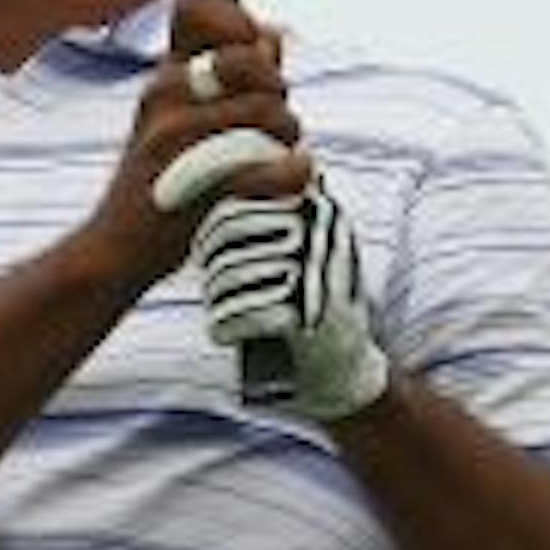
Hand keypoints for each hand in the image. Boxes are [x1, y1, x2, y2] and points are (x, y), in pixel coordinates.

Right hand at [75, 0, 311, 296]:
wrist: (117, 248)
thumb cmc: (160, 181)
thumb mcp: (179, 117)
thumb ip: (228, 74)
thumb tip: (274, 33)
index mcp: (162, 75)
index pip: (194, 7)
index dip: (237, 20)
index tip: (255, 50)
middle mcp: (164, 95)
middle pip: (251, 60)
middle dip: (277, 88)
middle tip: (275, 122)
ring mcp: (176, 138)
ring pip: (269, 113)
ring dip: (287, 138)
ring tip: (277, 158)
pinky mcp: (197, 183)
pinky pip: (273, 164)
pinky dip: (292, 173)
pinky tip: (292, 177)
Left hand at [192, 182, 390, 422]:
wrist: (347, 370)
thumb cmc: (315, 304)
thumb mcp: (310, 247)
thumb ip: (280, 214)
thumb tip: (220, 178)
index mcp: (319, 209)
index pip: (243, 202)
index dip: (212, 228)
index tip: (202, 250)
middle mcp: (322, 234)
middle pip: (231, 236)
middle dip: (211, 262)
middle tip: (207, 284)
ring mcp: (317, 274)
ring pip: (231, 275)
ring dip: (214, 299)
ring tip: (216, 313)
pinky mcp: (308, 318)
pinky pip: (242, 313)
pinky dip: (223, 326)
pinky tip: (220, 334)